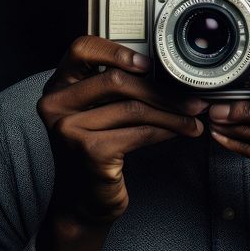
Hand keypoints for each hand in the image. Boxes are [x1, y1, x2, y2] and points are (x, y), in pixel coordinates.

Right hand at [37, 36, 207, 226]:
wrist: (83, 201)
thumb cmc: (96, 151)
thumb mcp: (97, 113)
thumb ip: (114, 90)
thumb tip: (167, 73)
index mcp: (58, 86)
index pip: (83, 49)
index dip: (117, 51)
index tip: (148, 64)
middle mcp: (56, 104)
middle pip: (116, 80)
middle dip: (162, 91)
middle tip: (192, 101)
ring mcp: (70, 128)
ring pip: (133, 108)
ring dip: (172, 114)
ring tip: (193, 119)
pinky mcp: (89, 151)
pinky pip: (139, 132)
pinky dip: (165, 131)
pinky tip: (178, 132)